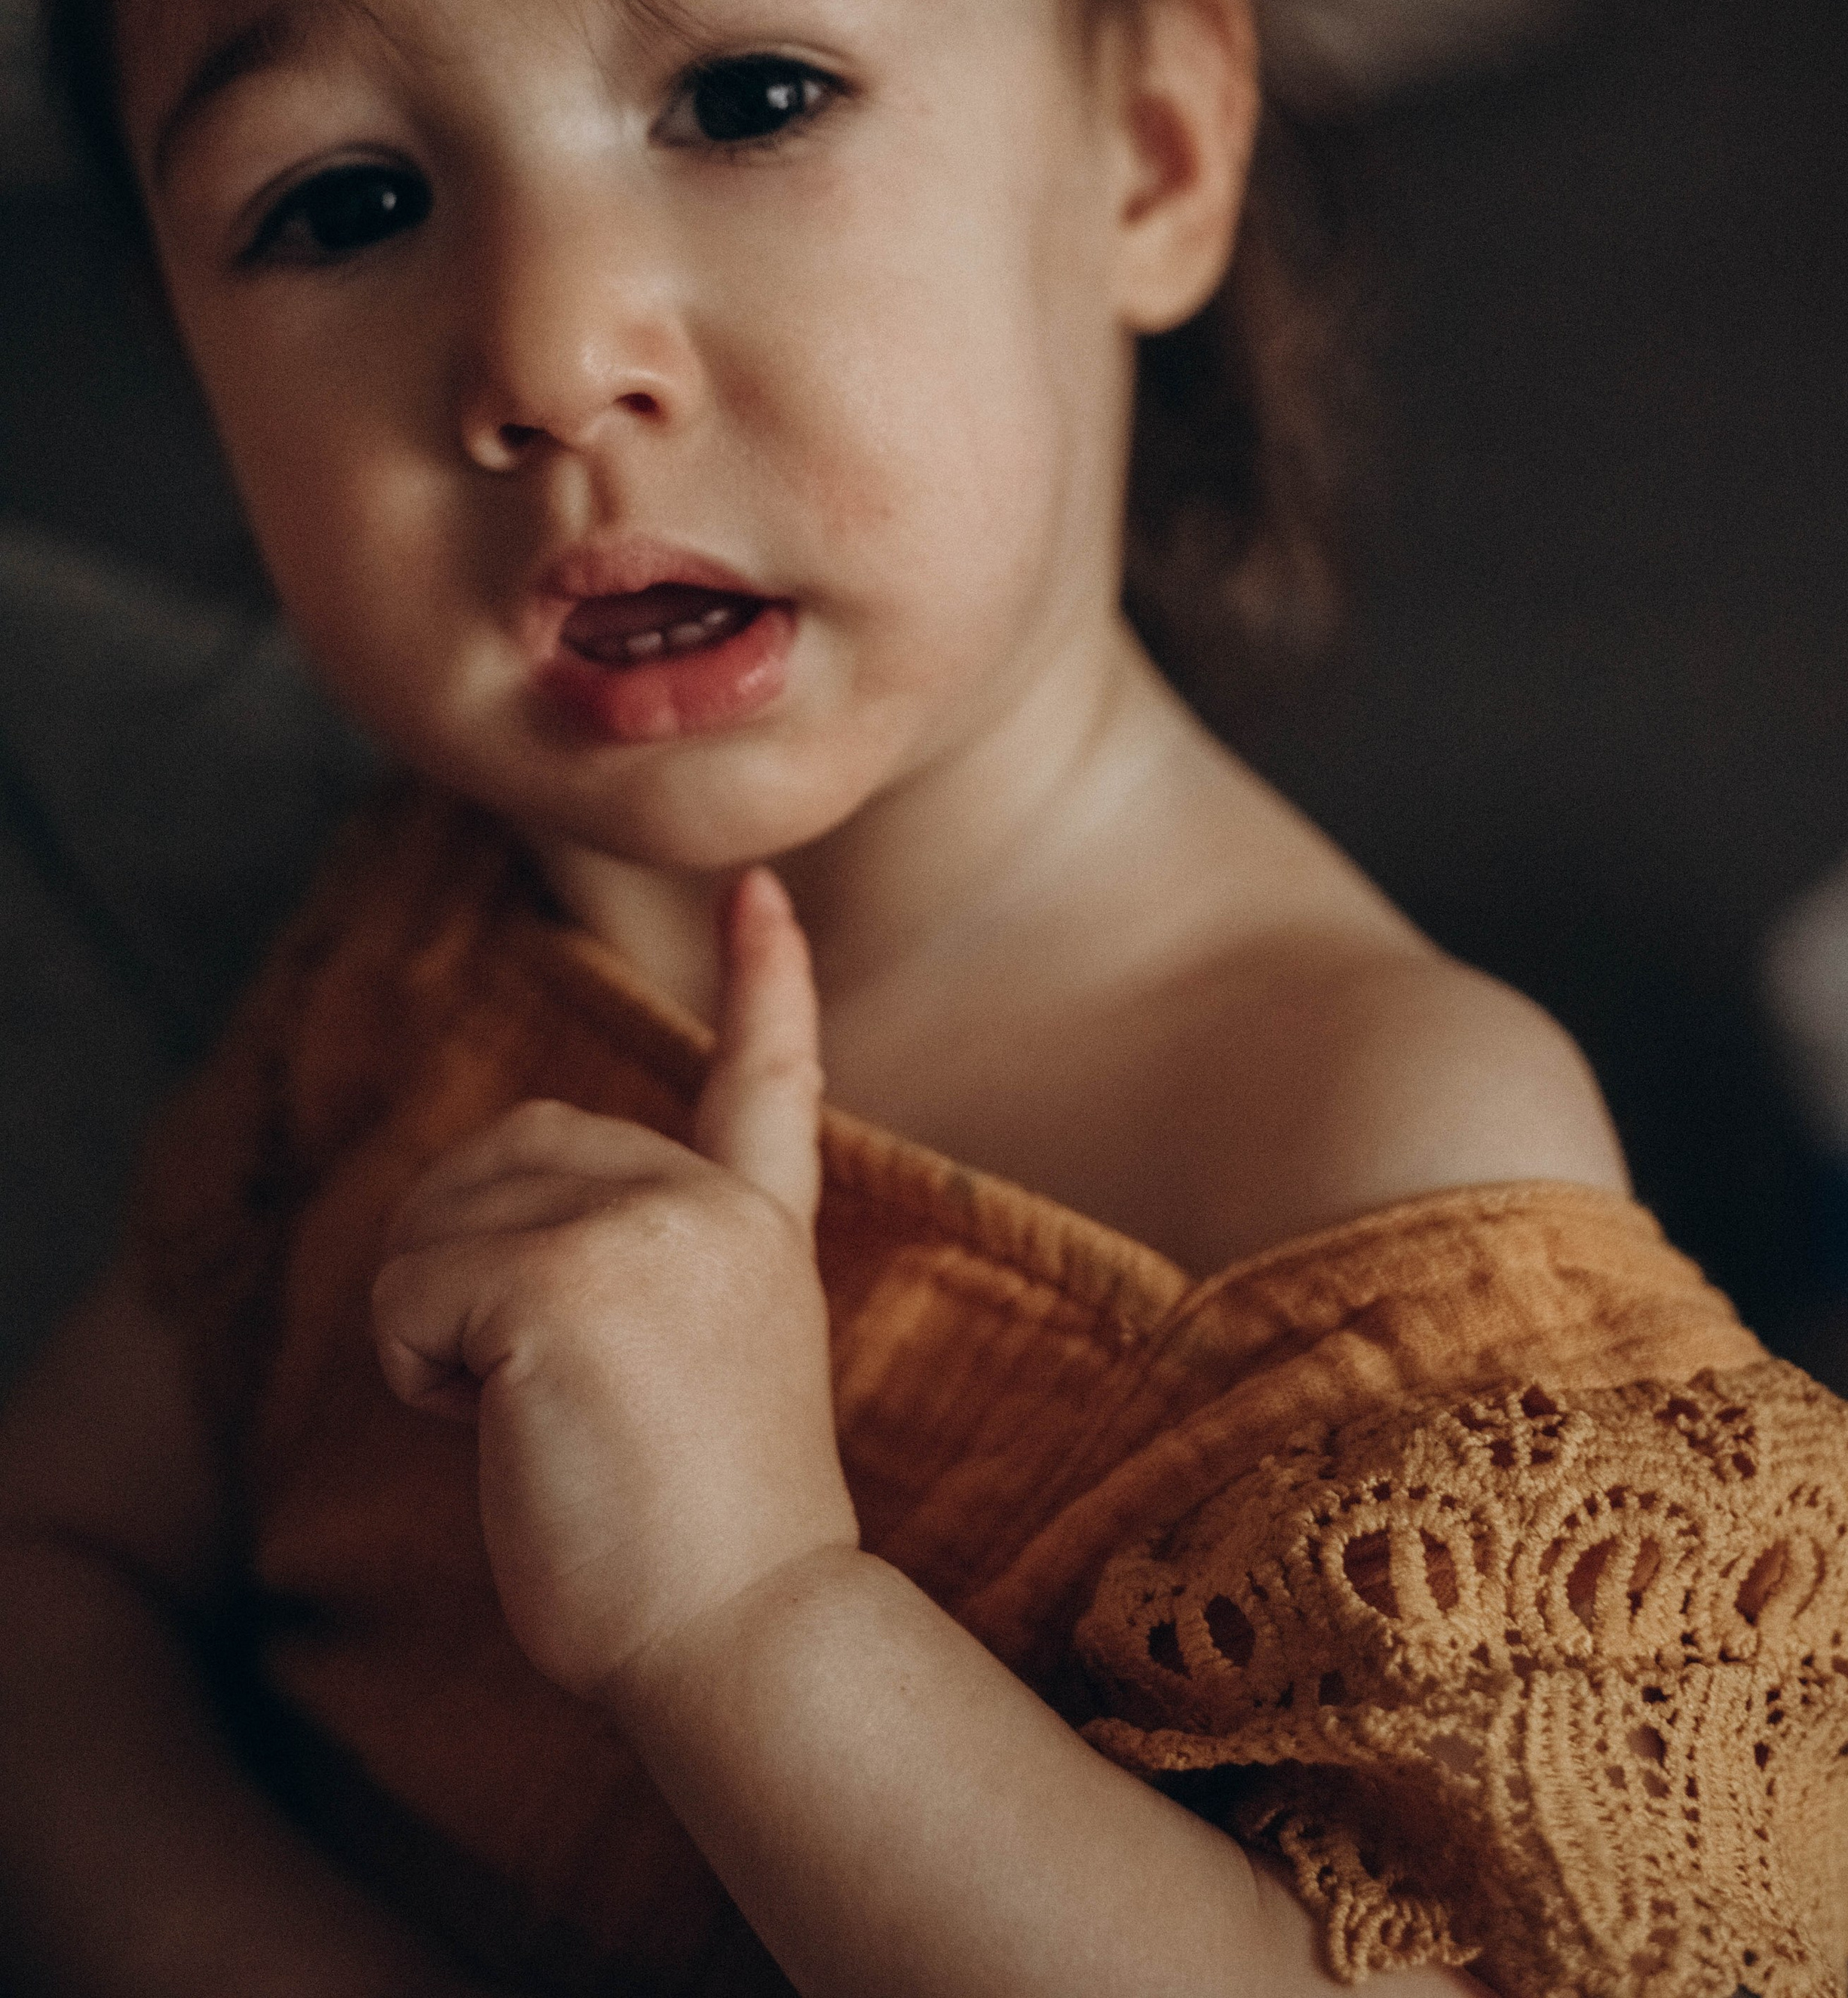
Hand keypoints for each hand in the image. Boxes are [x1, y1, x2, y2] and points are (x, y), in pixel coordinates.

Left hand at [371, 869, 856, 1705]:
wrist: (743, 1632)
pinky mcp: (559, 1280)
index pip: (764, 1078)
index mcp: (756, 1227)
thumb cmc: (699, 1545)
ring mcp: (640, 1228)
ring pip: (441, 1219)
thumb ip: (636, 1271)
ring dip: (431, 1324)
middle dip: (465, 1252)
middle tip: (524, 1385)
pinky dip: (410, 1368)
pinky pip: (407, 1291)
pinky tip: (486, 1428)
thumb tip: (481, 1231)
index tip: (758, 889)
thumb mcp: (694, 1369)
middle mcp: (705, 1203)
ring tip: (518, 1416)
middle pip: (518, 1144)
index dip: (765, 980)